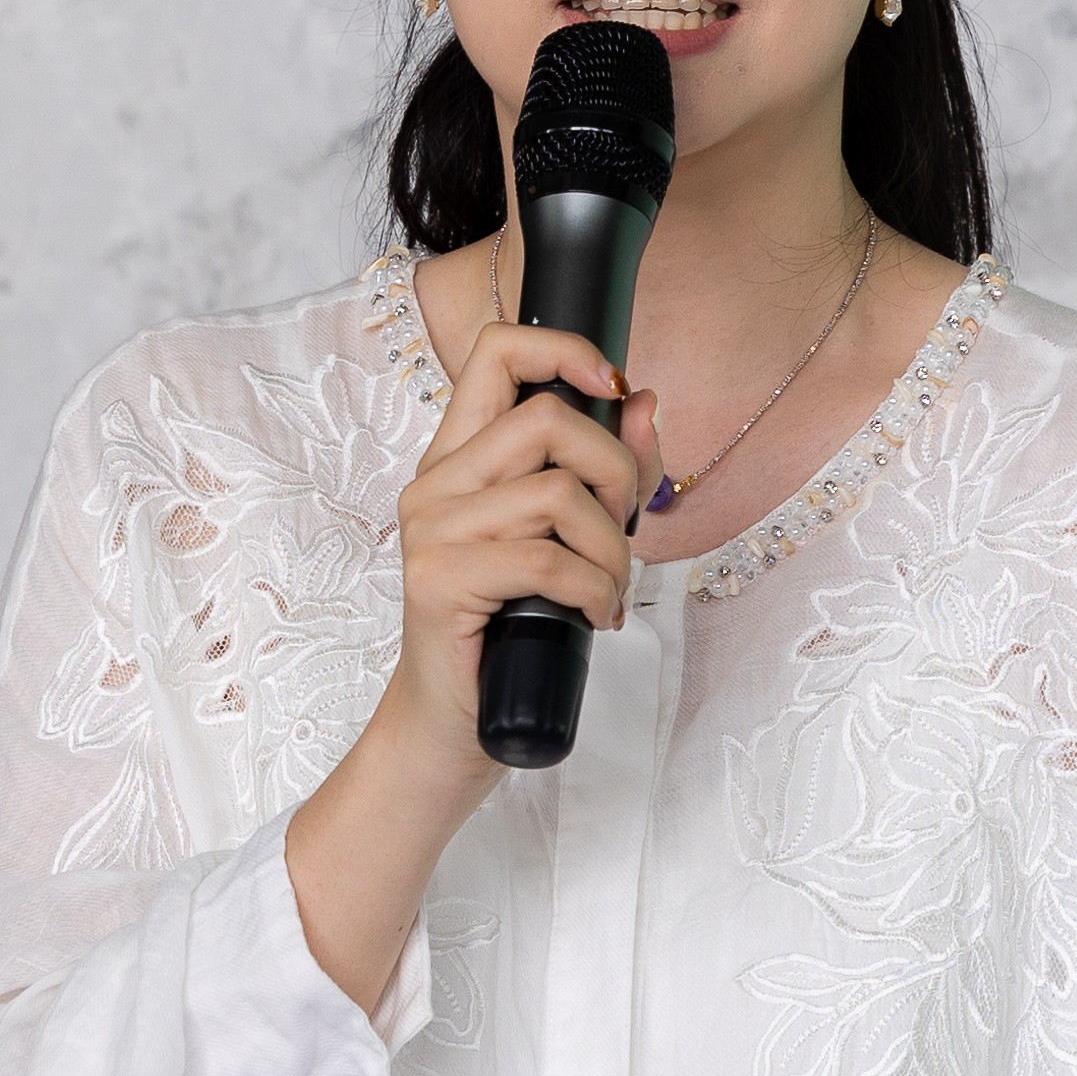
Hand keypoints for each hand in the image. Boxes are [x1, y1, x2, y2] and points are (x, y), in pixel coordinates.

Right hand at [284, 308, 656, 1007]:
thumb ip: (606, 472)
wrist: (453, 727)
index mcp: (459, 459)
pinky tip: (596, 616)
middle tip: (627, 531)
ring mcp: (432, 531)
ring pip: (558, 492)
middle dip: (617, 473)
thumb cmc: (510, 634)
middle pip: (547, 420)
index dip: (562, 348)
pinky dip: (595, 588)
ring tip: (610, 590)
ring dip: (612, 548)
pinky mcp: (441, 582)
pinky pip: (549, 559)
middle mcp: (435, 483)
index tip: (612, 386)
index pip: (496, 353)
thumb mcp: (569, 541)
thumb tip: (644, 401)